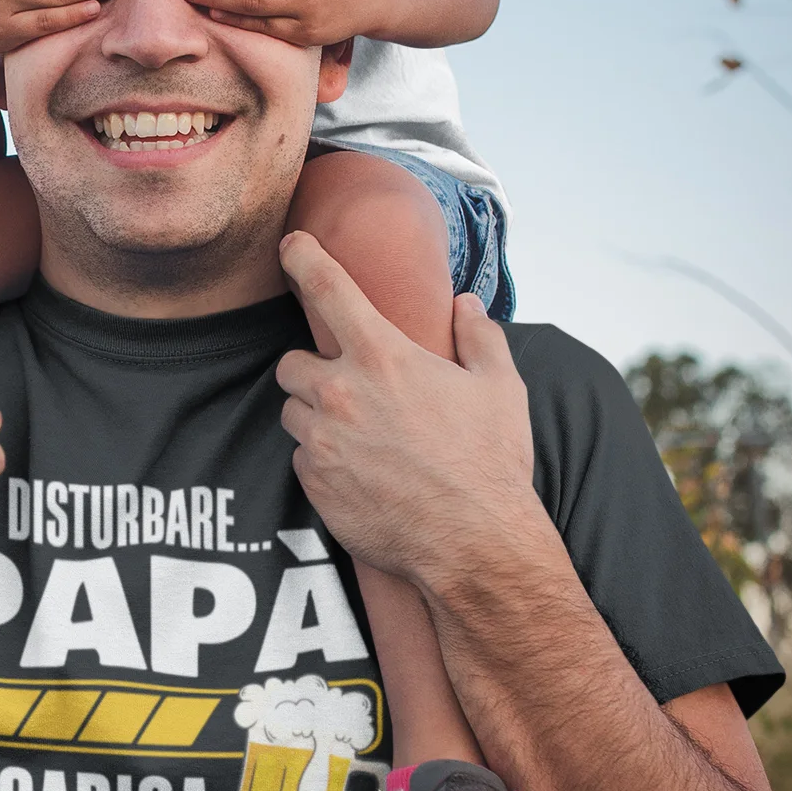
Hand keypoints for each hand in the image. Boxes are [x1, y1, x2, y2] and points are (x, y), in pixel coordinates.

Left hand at [274, 233, 545, 590]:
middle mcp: (341, 392)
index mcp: (383, 356)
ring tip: (362, 437)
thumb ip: (479, 337)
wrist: (475, 544)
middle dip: (313, 371)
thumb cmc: (491, 463)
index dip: (304, 258)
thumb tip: (465, 304)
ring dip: (316, 416)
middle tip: (350, 389)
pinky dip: (322, 461)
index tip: (290, 246)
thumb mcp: (500, 388)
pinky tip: (362, 473)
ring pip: (293, 412)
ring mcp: (322, 441)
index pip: (327, 287)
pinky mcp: (313, 484)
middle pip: (291, 362)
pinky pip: (301, 459)